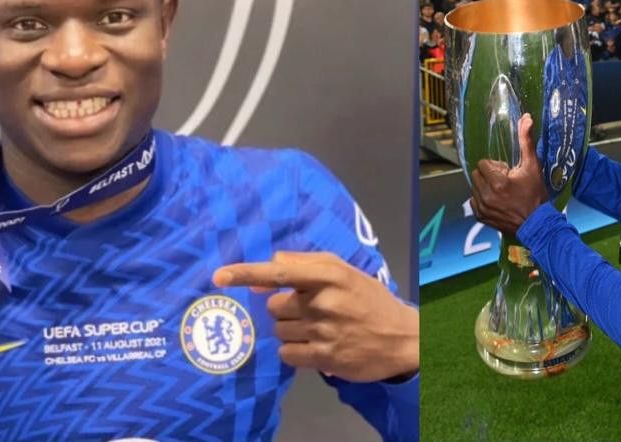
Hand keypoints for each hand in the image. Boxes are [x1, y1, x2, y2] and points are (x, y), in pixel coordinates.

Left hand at [213, 252, 417, 381]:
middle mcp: (323, 301)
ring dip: (290, 329)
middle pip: (274, 305)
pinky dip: (294, 350)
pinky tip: (314, 346)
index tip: (219, 277)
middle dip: (285, 308)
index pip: (280, 271)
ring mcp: (323, 331)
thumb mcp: (344, 271)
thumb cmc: (368, 299)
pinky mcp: (324, 357)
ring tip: (318, 328)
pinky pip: (286, 353)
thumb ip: (304, 264)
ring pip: (278, 329)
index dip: (246, 273)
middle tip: (311, 310)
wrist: (401, 338)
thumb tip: (264, 271)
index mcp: (329, 274)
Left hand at [470, 113, 548, 236]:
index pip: (483, 164)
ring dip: (485, 186)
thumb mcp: (533, 167)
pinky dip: (482, 199)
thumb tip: (526, 117)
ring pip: (474, 187)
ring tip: (501, 192)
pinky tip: (497, 202)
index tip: (507, 172)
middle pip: (477, 174)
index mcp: (497, 182)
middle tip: (504, 181)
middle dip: (488, 175)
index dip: (495, 166)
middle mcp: (486, 195)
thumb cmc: (535, 194)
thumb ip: (526, 142)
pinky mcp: (480, 217)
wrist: (537, 224)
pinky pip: (473, 201)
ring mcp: (482, 207)